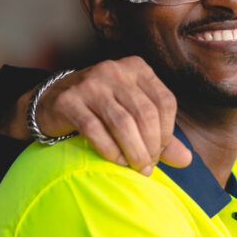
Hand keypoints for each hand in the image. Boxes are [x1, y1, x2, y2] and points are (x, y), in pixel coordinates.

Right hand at [31, 57, 191, 174]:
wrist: (50, 101)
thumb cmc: (101, 109)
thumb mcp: (134, 114)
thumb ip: (160, 135)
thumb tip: (186, 160)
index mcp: (137, 68)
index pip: (165, 101)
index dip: (167, 131)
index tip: (161, 151)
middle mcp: (115, 71)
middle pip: (146, 113)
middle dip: (151, 145)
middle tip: (148, 165)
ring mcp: (90, 84)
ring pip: (123, 122)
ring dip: (134, 151)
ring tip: (136, 167)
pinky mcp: (68, 101)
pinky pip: (95, 130)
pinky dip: (110, 150)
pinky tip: (116, 161)